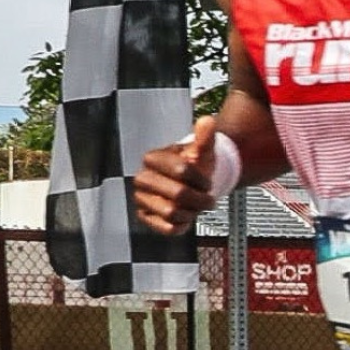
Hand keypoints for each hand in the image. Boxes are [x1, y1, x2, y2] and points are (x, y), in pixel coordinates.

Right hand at [134, 116, 219, 234]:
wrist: (188, 183)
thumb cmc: (193, 165)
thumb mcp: (201, 150)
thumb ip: (205, 136)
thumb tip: (207, 122)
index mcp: (153, 158)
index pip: (181, 170)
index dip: (201, 179)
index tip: (207, 181)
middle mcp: (142, 179)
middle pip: (178, 194)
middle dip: (200, 198)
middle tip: (207, 198)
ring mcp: (142, 199)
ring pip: (172, 213)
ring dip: (192, 212)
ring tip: (195, 206)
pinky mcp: (145, 217)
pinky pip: (167, 228)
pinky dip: (182, 224)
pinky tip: (186, 215)